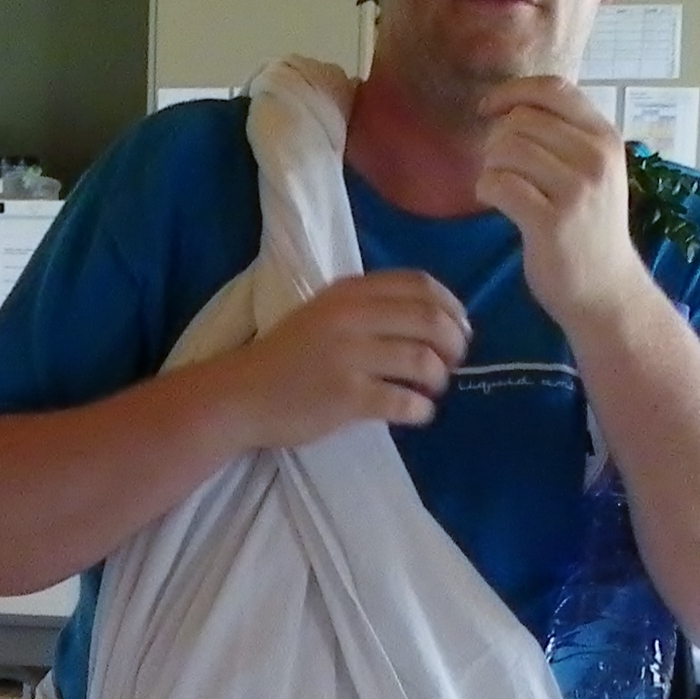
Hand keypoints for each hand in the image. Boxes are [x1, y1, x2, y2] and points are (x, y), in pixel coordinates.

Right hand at [219, 269, 469, 445]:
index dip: (450, 305)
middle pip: (429, 321)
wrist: (240, 396)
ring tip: (433, 389)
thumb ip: (367, 308)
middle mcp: (352, 318)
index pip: (418, 285)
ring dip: (439, 377)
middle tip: (453, 362)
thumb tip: (430, 319)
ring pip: (421, 361)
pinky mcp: (346, 397)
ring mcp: (349, 358)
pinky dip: (421, 409)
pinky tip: (418, 413)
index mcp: (349, 293)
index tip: (458, 326)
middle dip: (454, 343)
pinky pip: (402, 401)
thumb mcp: (323, 314)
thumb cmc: (285, 357)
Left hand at [474, 78, 646, 333]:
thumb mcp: (593, 172)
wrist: (605, 289)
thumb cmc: (589, 229)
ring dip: (490, 166)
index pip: (554, 89)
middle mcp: (595, 157)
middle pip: (522, 120)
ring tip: (499, 187)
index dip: (512, 91)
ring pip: (507, 150)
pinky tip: (493, 201)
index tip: (488, 108)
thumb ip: (564, 138)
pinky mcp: (551, 221)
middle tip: (499, 168)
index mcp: (605, 137)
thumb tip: (512, 107)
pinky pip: (499, 184)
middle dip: (496, 140)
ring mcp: (576, 190)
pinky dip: (486, 189)